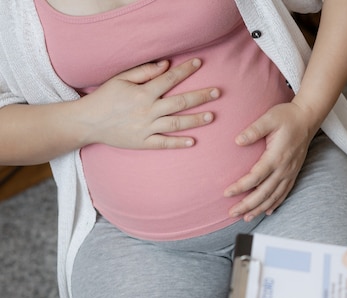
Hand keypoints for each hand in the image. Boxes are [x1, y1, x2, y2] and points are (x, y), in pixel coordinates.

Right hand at [77, 59, 219, 148]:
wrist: (87, 122)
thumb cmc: (105, 98)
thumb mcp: (120, 79)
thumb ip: (144, 72)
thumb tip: (166, 64)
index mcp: (142, 92)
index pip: (169, 79)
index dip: (185, 70)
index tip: (199, 63)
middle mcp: (147, 110)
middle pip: (179, 102)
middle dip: (200, 96)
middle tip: (217, 92)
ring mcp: (146, 128)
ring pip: (176, 123)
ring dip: (195, 120)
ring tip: (212, 116)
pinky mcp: (143, 143)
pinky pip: (164, 143)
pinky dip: (178, 143)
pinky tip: (193, 142)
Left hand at [224, 102, 317, 220]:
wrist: (307, 119)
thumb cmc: (287, 117)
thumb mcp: (269, 118)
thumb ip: (253, 130)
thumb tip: (237, 141)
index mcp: (276, 156)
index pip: (255, 177)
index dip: (240, 187)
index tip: (226, 193)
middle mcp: (284, 168)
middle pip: (264, 193)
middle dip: (247, 205)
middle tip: (232, 213)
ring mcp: (290, 172)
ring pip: (274, 196)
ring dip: (259, 208)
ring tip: (246, 217)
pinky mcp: (293, 173)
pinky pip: (284, 193)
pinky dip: (275, 204)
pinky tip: (267, 211)